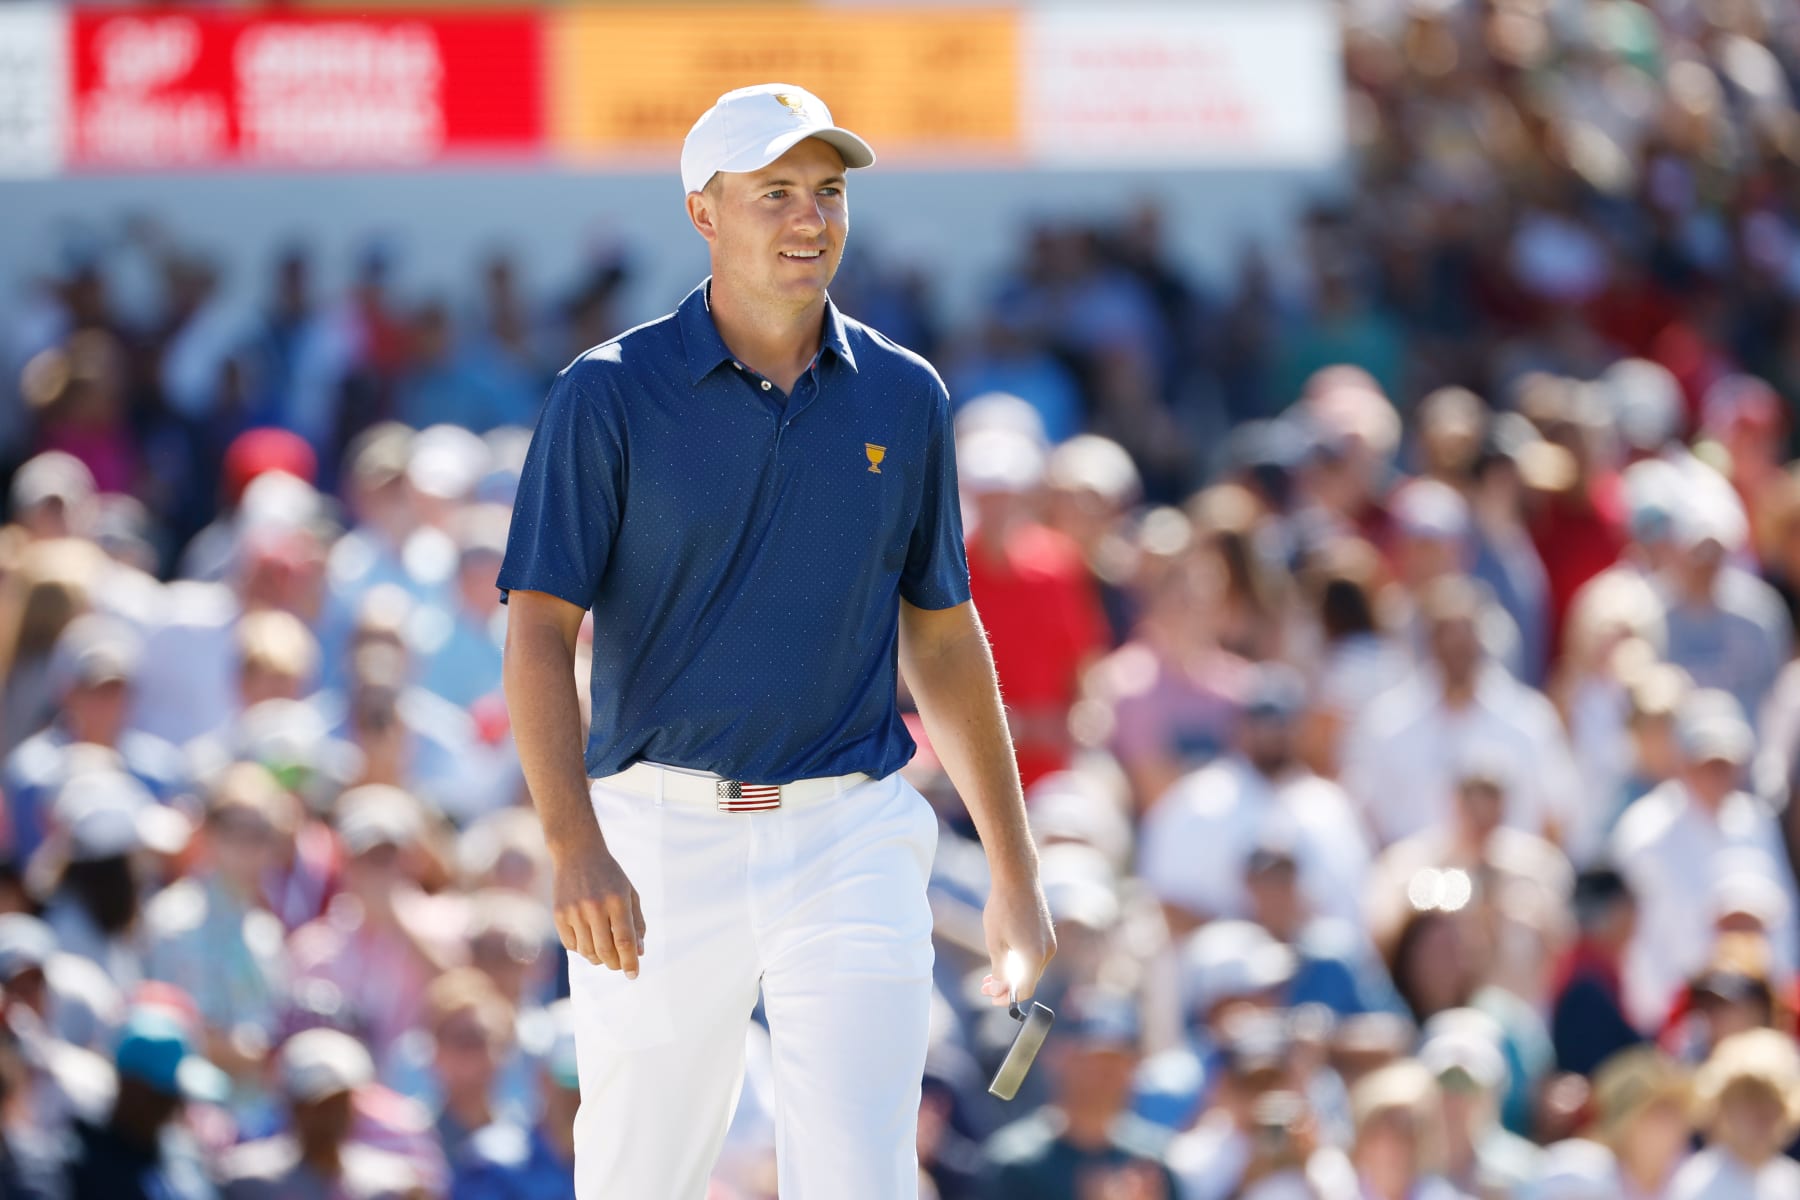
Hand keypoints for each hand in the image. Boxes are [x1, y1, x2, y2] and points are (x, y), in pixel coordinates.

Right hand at [551, 840, 646, 978]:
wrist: (577, 853)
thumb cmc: (609, 875)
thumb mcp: (629, 893)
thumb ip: (636, 923)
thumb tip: (639, 952)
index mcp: (617, 900)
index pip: (625, 942)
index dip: (630, 962)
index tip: (634, 975)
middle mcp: (595, 907)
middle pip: (606, 951)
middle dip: (615, 964)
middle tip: (619, 965)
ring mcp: (574, 911)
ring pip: (588, 952)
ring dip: (598, 958)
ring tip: (604, 951)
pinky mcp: (559, 914)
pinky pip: (571, 945)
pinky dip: (582, 949)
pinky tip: (588, 939)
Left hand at [978, 874, 1055, 1004]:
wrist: (1018, 880)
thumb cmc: (1004, 909)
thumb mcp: (995, 943)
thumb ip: (999, 971)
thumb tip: (999, 990)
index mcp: (1034, 958)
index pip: (1023, 990)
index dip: (1006, 998)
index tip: (992, 998)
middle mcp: (1047, 953)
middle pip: (1028, 981)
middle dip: (1007, 986)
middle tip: (985, 987)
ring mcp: (1050, 943)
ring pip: (1031, 968)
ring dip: (1013, 973)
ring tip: (991, 974)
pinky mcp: (1048, 934)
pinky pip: (1035, 956)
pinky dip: (1020, 961)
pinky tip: (1005, 957)